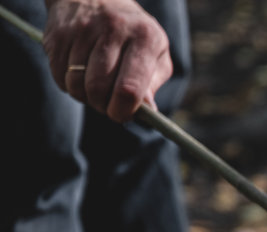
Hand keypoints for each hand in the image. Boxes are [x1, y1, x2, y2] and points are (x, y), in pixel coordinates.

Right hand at [43, 0, 171, 122]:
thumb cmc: (133, 35)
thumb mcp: (155, 54)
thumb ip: (152, 83)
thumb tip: (147, 111)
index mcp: (145, 37)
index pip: (130, 87)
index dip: (124, 110)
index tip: (122, 116)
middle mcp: (113, 29)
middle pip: (99, 87)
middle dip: (103, 106)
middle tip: (108, 106)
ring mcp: (82, 29)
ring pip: (76, 83)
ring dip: (85, 97)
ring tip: (95, 90)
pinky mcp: (58, 33)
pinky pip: (59, 75)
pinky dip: (69, 85)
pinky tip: (79, 76)